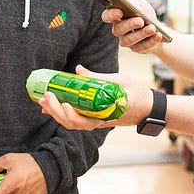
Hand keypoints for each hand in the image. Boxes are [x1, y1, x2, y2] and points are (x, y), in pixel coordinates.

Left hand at [37, 65, 153, 129]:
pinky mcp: (96, 118)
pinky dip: (64, 112)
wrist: (150, 106)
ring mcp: (97, 121)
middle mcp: (98, 122)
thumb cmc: (137, 94)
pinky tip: (54, 105)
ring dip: (56, 113)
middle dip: (55, 111)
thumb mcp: (118, 81)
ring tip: (44, 101)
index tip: (59, 100)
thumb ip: (97, 77)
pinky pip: (77, 119)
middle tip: (45, 96)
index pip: (80, 121)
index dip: (67, 113)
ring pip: (72, 123)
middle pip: (72, 124)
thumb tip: (78, 69)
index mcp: (104, 115)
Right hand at [101, 0, 166, 53]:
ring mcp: (127, 41)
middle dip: (130, 24)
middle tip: (140, 21)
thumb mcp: (139, 3)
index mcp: (116, 16)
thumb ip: (133, 1)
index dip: (111, 14)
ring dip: (141, 34)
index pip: (106, 16)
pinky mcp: (137, 48)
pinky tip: (158, 35)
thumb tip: (131, 5)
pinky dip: (151, 41)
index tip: (119, 11)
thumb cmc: (144, 13)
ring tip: (152, 28)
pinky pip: (143, 47)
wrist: (157, 27)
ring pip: (129, 40)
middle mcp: (119, 30)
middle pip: (118, 29)